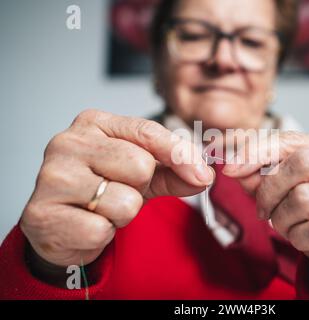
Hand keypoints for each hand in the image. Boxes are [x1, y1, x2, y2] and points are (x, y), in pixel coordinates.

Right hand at [20, 109, 213, 266]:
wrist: (62, 225)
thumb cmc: (104, 190)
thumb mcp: (143, 175)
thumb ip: (175, 171)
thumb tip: (204, 175)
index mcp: (94, 123)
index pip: (148, 131)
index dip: (180, 155)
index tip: (202, 174)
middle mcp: (68, 142)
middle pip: (140, 165)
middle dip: (139, 188)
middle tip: (119, 191)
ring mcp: (50, 177)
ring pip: (124, 201)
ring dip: (121, 214)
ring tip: (102, 209)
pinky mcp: (41, 213)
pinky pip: (100, 230)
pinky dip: (101, 235)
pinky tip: (86, 224)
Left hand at [223, 131, 308, 296]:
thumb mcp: (285, 194)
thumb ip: (260, 176)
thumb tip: (233, 165)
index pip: (292, 139)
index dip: (256, 152)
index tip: (230, 169)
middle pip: (302, 162)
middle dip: (270, 189)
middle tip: (263, 210)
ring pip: (305, 198)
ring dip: (284, 219)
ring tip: (291, 227)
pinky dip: (300, 239)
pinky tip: (308, 242)